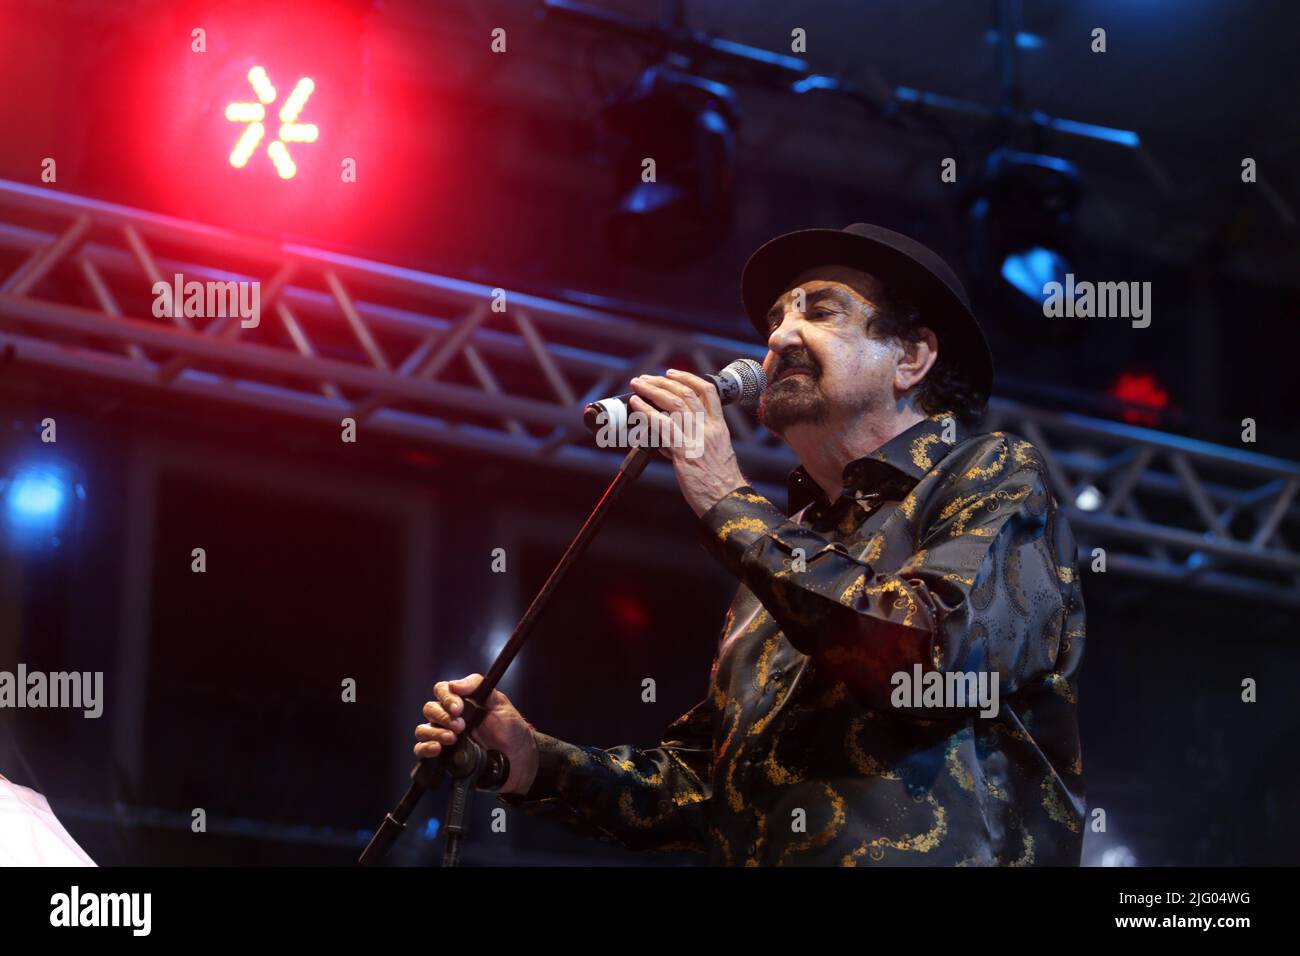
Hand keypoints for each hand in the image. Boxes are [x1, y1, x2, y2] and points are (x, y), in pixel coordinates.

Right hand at [414, 673, 539, 795]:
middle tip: (461, 726)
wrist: (518, 759)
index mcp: (462, 701)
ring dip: (435, 732)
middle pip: (430, 709)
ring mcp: (445, 736)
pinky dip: (425, 748)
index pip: (442, 690)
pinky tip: (438, 749)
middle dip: (443, 717)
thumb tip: (453, 684)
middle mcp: (450, 717)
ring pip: (423, 729)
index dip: (446, 697)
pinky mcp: (443, 756)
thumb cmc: (510, 729)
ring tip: (452, 739)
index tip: (458, 708)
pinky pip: (422, 749)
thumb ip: (478, 687)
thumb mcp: (499, 703)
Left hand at [627, 369, 747, 516]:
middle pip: (687, 393)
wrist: (726, 500)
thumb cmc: (719, 482)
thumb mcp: (712, 455)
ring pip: (674, 403)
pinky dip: (647, 411)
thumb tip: (665, 440)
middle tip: (647, 378)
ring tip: (638, 385)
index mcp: (719, 427)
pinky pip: (662, 425)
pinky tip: (637, 405)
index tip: (673, 374)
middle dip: (663, 381)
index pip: (708, 391)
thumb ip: (690, 442)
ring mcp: (697, 438)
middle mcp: (709, 428)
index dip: (688, 378)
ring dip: (653, 390)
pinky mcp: (684, 452)